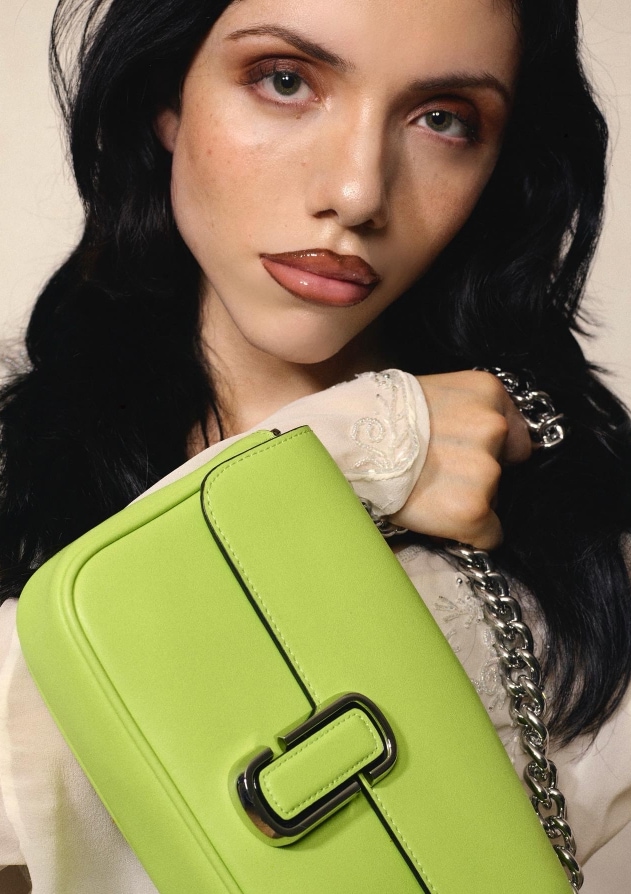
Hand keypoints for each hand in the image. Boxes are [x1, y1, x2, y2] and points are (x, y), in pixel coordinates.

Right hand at [389, 371, 531, 549]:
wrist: (343, 445)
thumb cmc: (375, 418)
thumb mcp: (430, 393)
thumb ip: (464, 412)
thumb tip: (477, 442)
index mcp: (488, 392)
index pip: (511, 434)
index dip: (487, 449)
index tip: (460, 456)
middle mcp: (494, 428)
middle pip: (504, 466)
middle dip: (478, 474)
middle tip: (437, 474)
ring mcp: (486, 470)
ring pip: (493, 499)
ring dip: (468, 501)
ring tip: (426, 493)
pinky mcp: (473, 510)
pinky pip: (490, 535)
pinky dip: (469, 534)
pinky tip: (437, 518)